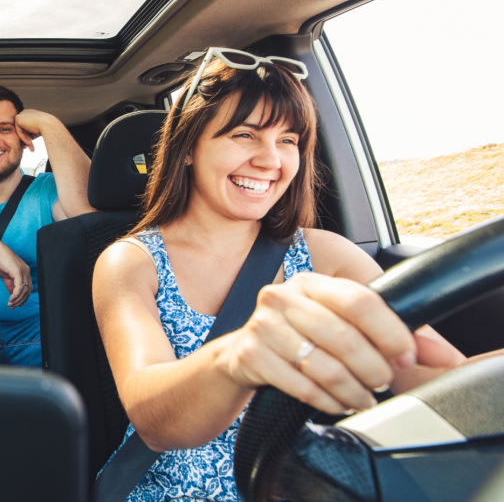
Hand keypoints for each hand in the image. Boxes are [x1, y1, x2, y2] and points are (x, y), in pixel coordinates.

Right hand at [0, 241, 32, 307]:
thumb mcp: (6, 275)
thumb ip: (11, 284)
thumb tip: (13, 295)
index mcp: (25, 271)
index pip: (28, 288)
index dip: (23, 297)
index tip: (17, 304)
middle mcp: (27, 271)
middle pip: (28, 291)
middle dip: (21, 301)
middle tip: (13, 306)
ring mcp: (23, 271)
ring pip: (24, 291)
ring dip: (17, 300)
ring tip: (10, 305)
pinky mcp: (18, 272)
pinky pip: (19, 288)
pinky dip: (15, 296)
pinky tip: (11, 300)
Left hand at [14, 109, 56, 151]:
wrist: (49, 125)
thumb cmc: (47, 128)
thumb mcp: (38, 130)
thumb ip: (32, 132)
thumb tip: (28, 138)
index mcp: (31, 113)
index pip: (26, 126)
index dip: (29, 136)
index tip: (31, 144)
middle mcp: (26, 112)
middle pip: (23, 129)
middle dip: (26, 139)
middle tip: (30, 147)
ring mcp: (21, 114)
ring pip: (21, 131)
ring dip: (26, 140)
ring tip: (31, 148)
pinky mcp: (18, 118)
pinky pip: (19, 131)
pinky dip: (23, 138)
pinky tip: (29, 143)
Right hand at [218, 272, 425, 414]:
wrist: (241, 355)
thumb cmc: (298, 338)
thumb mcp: (340, 325)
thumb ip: (391, 335)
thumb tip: (444, 355)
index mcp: (310, 283)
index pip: (359, 300)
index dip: (389, 331)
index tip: (406, 356)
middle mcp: (282, 297)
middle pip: (343, 336)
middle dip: (373, 368)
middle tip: (382, 382)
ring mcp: (262, 326)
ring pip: (323, 365)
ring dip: (352, 390)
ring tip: (363, 398)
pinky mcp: (250, 355)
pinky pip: (300, 386)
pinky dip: (327, 401)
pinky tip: (337, 403)